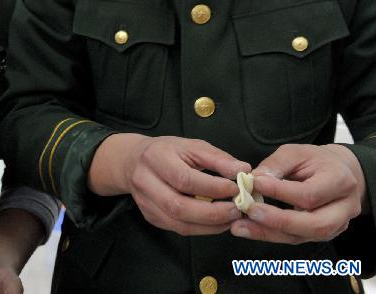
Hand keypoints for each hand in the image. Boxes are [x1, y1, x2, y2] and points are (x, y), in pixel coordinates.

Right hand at [91, 134, 248, 235]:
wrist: (132, 160)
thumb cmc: (167, 151)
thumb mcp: (191, 146)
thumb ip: (217, 158)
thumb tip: (242, 170)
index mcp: (155, 158)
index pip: (184, 179)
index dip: (213, 187)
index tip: (236, 188)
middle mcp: (145, 181)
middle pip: (178, 206)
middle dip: (213, 213)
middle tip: (237, 210)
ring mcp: (145, 203)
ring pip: (178, 223)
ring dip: (209, 226)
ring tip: (230, 218)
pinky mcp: (150, 217)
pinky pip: (177, 229)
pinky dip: (201, 229)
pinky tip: (216, 222)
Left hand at [230, 143, 365, 243]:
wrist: (338, 172)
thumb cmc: (315, 160)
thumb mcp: (296, 152)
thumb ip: (276, 164)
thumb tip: (254, 179)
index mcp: (340, 182)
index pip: (309, 194)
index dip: (280, 191)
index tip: (254, 183)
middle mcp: (344, 208)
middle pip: (314, 224)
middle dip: (278, 220)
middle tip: (248, 211)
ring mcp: (336, 225)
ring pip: (303, 236)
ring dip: (269, 233)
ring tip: (241, 226)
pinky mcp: (323, 234)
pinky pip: (296, 239)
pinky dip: (270, 235)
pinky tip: (249, 229)